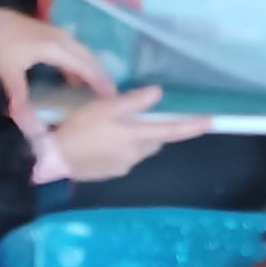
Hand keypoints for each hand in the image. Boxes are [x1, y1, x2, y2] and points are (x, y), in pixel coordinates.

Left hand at [0, 6, 114, 109]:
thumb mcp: (7, 71)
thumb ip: (20, 97)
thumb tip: (26, 125)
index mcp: (58, 48)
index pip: (87, 67)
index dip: (101, 83)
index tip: (113, 98)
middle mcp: (64, 40)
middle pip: (91, 59)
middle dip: (102, 77)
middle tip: (112, 97)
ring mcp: (59, 35)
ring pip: (84, 53)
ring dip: (92, 70)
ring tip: (99, 89)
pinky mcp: (52, 35)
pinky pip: (75, 51)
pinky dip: (81, 65)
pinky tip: (76, 78)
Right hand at [52, 87, 211, 181]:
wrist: (53, 159)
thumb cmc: (80, 129)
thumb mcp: (106, 107)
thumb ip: (134, 101)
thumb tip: (158, 93)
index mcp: (137, 136)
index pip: (172, 130)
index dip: (193, 126)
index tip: (212, 122)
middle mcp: (135, 154)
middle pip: (156, 140)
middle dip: (153, 130)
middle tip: (135, 117)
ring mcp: (123, 166)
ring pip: (140, 149)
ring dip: (135, 139)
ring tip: (113, 128)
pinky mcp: (111, 173)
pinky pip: (124, 157)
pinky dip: (120, 148)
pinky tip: (102, 141)